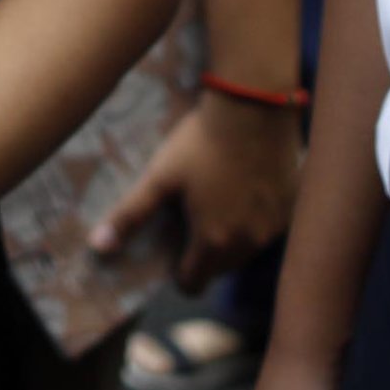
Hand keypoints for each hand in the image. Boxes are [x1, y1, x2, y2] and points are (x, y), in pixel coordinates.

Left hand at [100, 93, 304, 289]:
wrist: (253, 106)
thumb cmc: (201, 143)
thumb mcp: (160, 177)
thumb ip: (131, 215)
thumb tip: (98, 247)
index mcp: (214, 242)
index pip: (193, 283)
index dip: (178, 270)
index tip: (172, 245)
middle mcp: (249, 244)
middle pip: (220, 269)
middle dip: (204, 253)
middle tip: (192, 216)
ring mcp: (274, 227)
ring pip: (246, 250)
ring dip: (232, 237)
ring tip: (217, 199)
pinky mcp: (291, 207)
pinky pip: (268, 228)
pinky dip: (255, 218)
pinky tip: (243, 188)